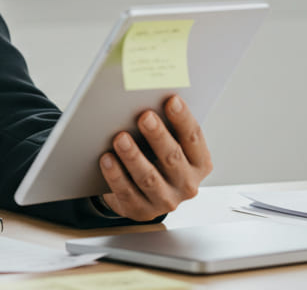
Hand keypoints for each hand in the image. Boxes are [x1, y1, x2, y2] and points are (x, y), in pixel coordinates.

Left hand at [97, 95, 211, 220]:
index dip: (183, 118)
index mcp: (199, 163)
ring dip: (134, 156)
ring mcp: (164, 200)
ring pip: (148, 178)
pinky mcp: (141, 210)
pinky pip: (127, 192)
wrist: (143, 193)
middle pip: (172, 157)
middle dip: (158, 136)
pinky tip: (106, 159)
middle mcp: (187, 184)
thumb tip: (150, 95)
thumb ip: (167, 125)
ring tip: (120, 138)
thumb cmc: (157, 158)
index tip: (171, 99)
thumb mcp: (169, 143)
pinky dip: (116, 175)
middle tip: (144, 116)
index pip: (193, 138)